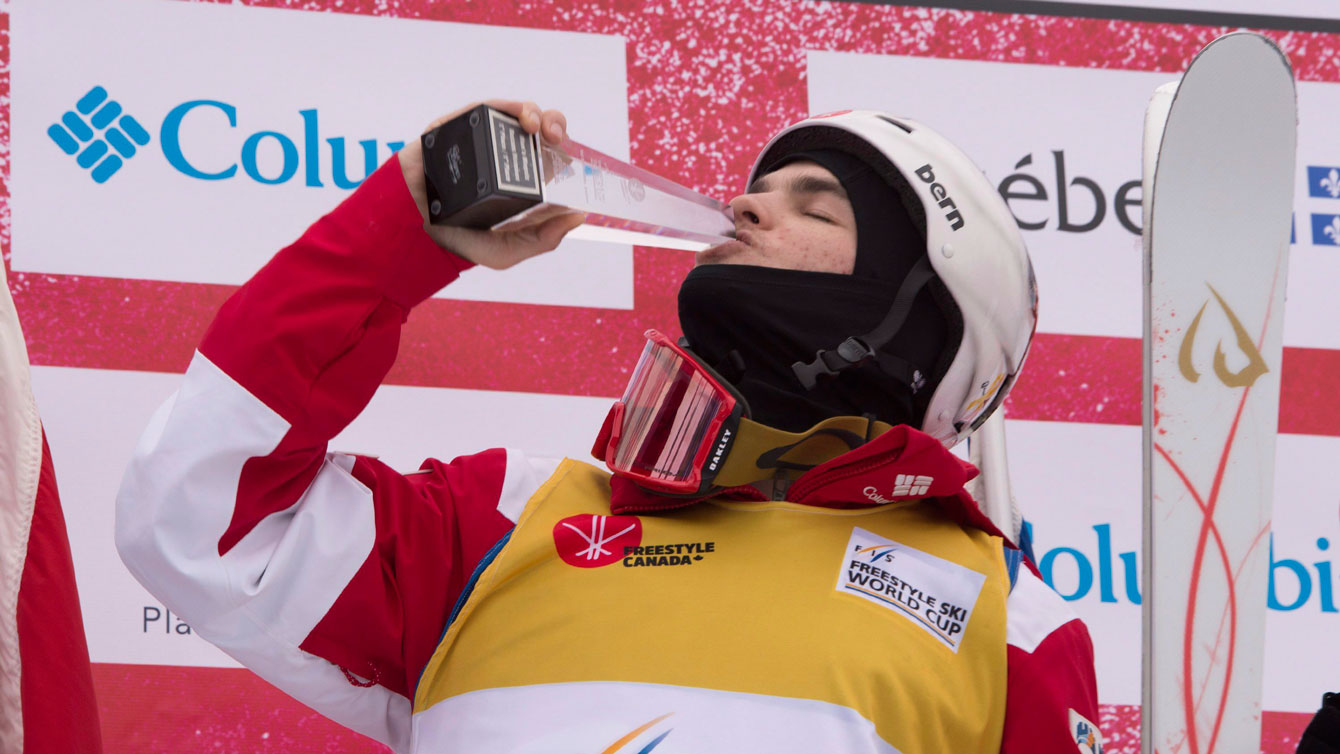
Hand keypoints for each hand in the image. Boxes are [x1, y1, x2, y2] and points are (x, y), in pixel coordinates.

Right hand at [399, 100, 585, 269]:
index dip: (566, 152)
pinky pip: (485, 109)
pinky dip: (504, 107)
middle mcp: (504, 156)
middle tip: (555, 137)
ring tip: (536, 127)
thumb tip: (578, 217)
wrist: (410, 231)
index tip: (572, 159)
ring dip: (534, 112)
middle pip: (539, 130)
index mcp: (520, 181)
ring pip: (516, 114)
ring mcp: (481, 141)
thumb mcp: (505, 251)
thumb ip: (542, 240)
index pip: (550, 158)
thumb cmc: (456, 240)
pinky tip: (516, 119)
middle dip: (554, 125)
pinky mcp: (458, 129)